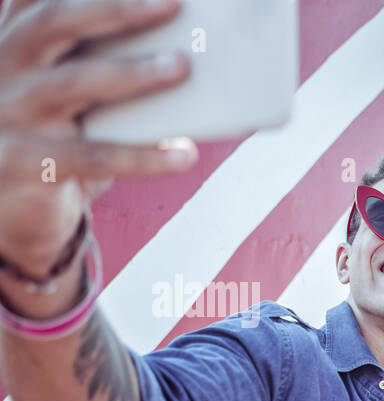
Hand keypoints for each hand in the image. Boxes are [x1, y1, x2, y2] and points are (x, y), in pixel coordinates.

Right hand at [0, 0, 197, 272]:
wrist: (10, 215)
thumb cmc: (54, 142)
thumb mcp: (71, 99)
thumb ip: (100, 68)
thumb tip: (183, 54)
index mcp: (13, 43)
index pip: (38, 0)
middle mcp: (3, 69)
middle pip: (52, 22)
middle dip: (113, 8)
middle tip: (171, 3)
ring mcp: (10, 115)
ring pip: (71, 82)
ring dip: (132, 72)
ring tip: (181, 66)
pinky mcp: (24, 163)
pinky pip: (92, 156)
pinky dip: (143, 156)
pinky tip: (184, 153)